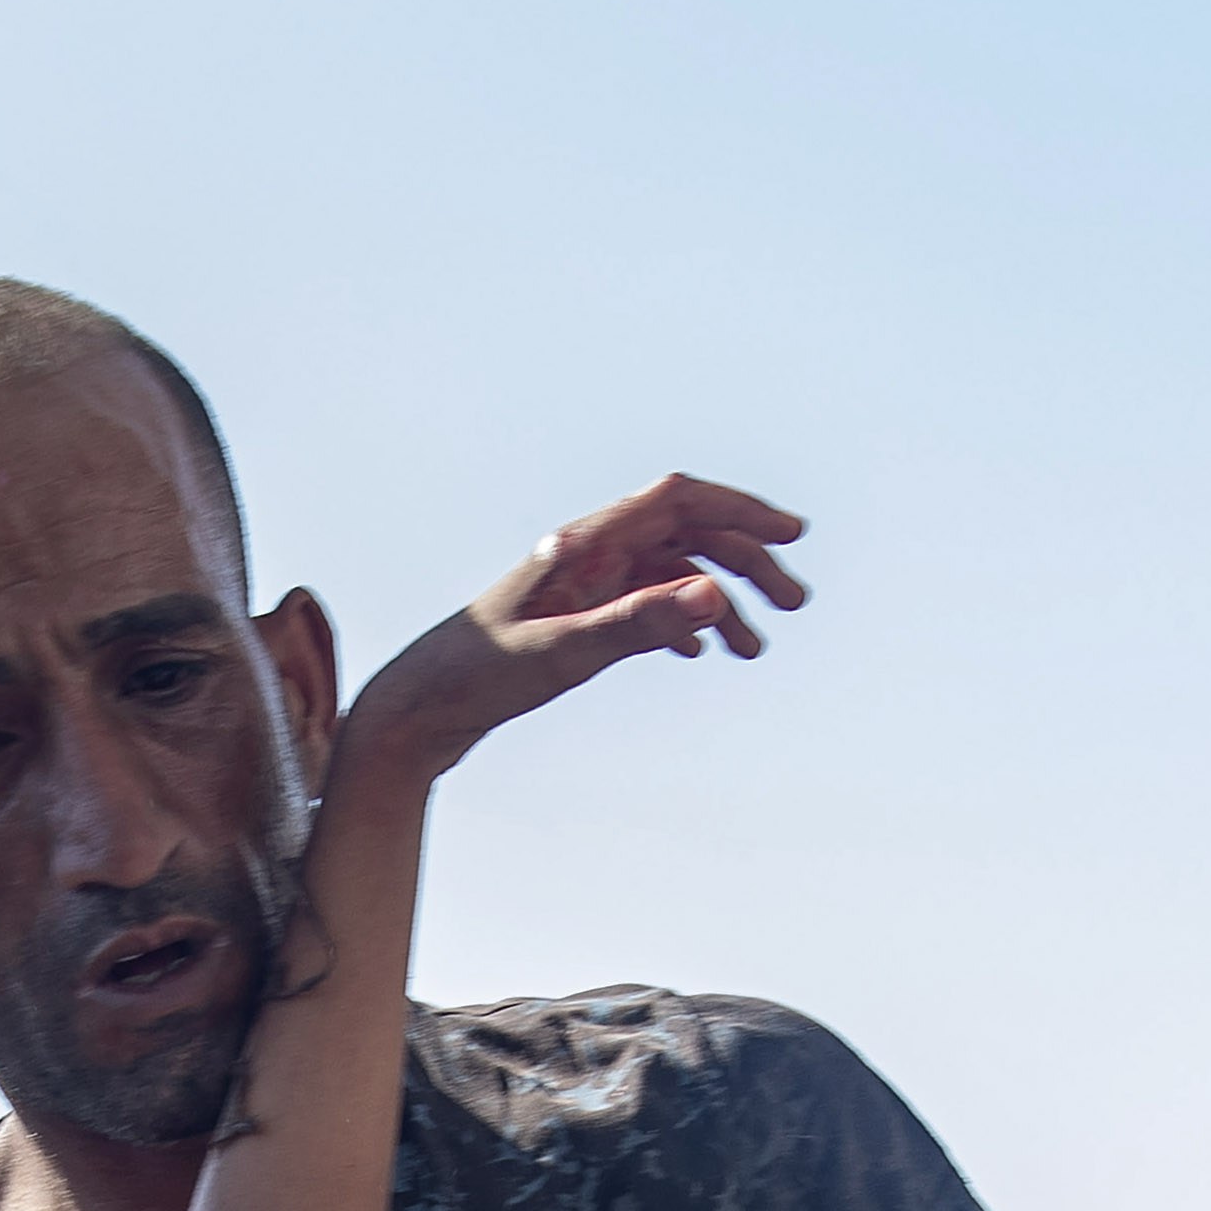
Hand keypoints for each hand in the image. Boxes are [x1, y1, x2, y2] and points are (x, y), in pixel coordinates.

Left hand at [339, 473, 807, 785]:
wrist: (417, 711)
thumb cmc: (479, 677)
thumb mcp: (565, 653)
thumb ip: (640, 623)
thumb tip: (715, 594)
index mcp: (586, 543)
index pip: (679, 500)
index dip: (740, 510)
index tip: (792, 535)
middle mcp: (587, 554)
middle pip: (684, 534)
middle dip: (745, 561)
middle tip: (794, 603)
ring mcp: (580, 585)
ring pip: (667, 574)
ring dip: (716, 601)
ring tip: (753, 650)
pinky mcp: (570, 619)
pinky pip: (641, 605)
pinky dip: (678, 622)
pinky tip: (695, 655)